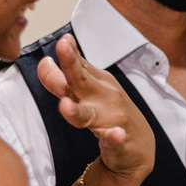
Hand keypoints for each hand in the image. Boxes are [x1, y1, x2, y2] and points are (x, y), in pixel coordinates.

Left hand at [38, 33, 154, 180]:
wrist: (139, 144)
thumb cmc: (112, 113)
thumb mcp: (93, 89)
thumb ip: (71, 76)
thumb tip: (47, 61)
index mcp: (95, 82)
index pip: (76, 64)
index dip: (67, 53)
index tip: (62, 41)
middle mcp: (102, 97)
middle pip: (80, 80)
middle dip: (70, 63)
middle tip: (62, 47)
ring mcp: (112, 118)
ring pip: (88, 115)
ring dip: (77, 111)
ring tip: (65, 105)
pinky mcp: (118, 141)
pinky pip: (114, 140)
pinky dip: (115, 137)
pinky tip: (116, 135)